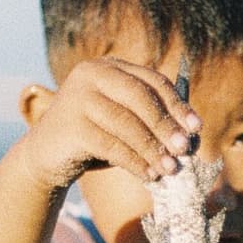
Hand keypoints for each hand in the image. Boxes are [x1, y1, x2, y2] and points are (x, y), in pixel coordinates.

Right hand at [16, 58, 200, 190]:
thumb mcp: (122, 121)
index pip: (151, 80)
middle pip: (140, 96)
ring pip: (126, 123)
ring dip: (152, 148)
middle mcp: (91, 74)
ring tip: (170, 169)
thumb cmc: (93, 138)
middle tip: (185, 150)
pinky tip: (149, 175)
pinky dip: (134, 161)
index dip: (177, 104)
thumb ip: (150, 119)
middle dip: (165, 125)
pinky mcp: (69, 125)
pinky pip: (110, 144)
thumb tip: (192, 135)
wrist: (46, 157)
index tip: (196, 128)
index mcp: (109, 67)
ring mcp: (77, 97)